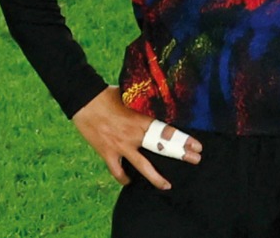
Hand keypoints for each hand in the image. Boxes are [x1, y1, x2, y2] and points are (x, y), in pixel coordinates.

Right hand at [71, 86, 201, 189]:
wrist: (82, 99)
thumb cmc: (105, 94)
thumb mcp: (128, 96)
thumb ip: (141, 105)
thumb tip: (153, 104)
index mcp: (140, 119)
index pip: (166, 132)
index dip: (183, 139)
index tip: (197, 145)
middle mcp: (133, 135)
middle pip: (161, 148)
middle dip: (180, 155)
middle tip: (196, 159)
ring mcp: (120, 146)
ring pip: (142, 167)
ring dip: (156, 178)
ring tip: (167, 186)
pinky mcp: (107, 153)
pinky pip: (118, 171)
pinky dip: (124, 177)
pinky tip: (129, 181)